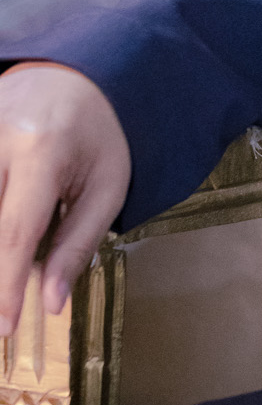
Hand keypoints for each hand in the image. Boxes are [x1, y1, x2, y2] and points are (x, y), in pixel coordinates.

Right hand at [0, 64, 129, 332]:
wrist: (74, 76)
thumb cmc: (98, 136)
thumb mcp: (108, 187)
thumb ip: (77, 244)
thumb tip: (50, 303)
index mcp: (42, 150)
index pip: (14, 231)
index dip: (4, 286)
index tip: (3, 328)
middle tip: (3, 314)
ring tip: (10, 274)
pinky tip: (2, 235)